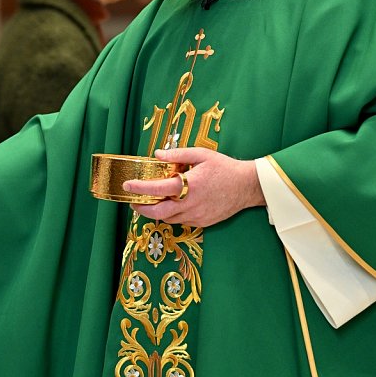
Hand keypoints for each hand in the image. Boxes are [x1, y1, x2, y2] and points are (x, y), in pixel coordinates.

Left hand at [122, 147, 264, 226]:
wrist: (248, 186)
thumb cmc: (225, 168)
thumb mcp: (201, 154)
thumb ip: (177, 154)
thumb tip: (157, 154)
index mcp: (189, 185)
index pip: (157, 189)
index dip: (139, 188)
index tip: (127, 185)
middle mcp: (191, 204)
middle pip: (158, 213)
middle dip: (141, 209)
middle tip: (133, 202)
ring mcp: (197, 216)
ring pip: (168, 219)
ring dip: (156, 212)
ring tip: (149, 203)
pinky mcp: (203, 222)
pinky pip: (181, 221)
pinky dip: (171, 215)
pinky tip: (170, 206)